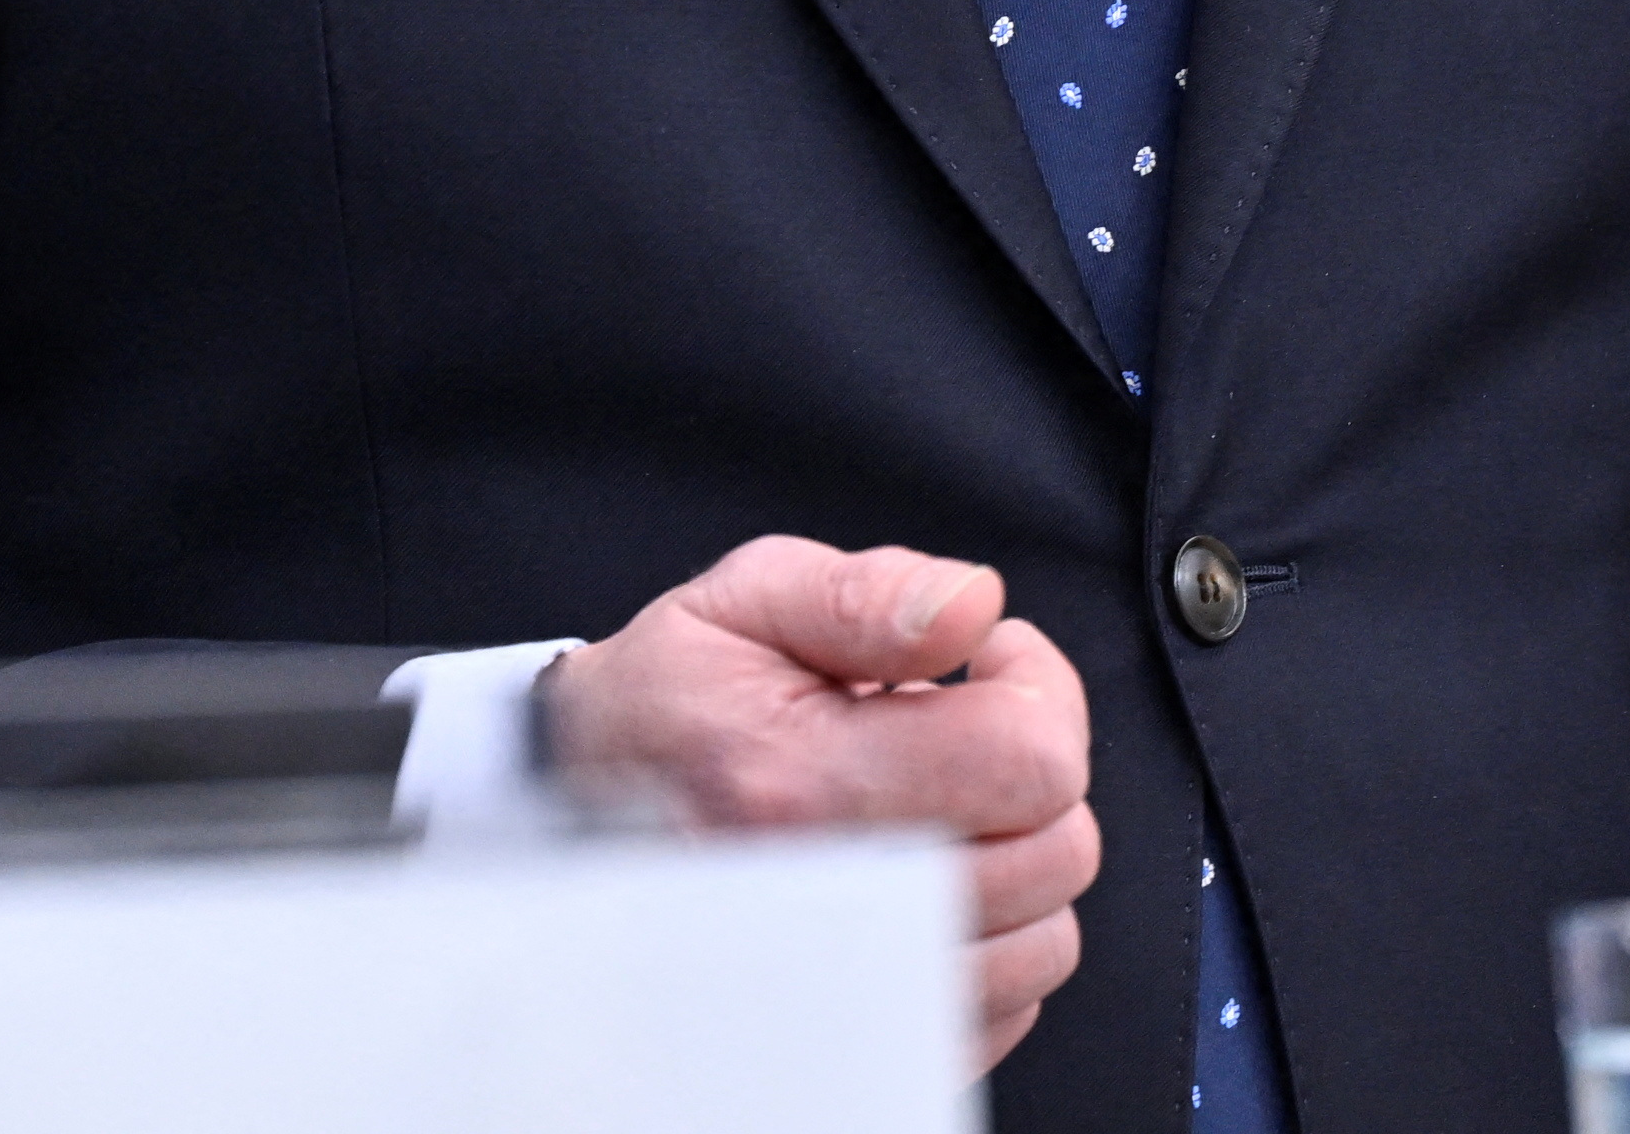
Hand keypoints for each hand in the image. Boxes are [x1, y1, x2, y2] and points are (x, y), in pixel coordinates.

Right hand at [536, 536, 1097, 1069]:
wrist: (570, 811)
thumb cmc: (668, 700)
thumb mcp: (745, 600)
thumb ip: (873, 594)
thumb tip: (976, 608)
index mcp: (805, 786)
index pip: (1032, 756)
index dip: (1036, 683)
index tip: (981, 663)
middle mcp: (836, 905)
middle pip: (1058, 850)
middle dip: (1034, 768)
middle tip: (959, 725)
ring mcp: (854, 988)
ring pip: (1047, 939)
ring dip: (1020, 858)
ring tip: (939, 803)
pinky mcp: (870, 1035)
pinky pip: (1008, 1004)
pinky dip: (996, 939)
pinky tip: (928, 874)